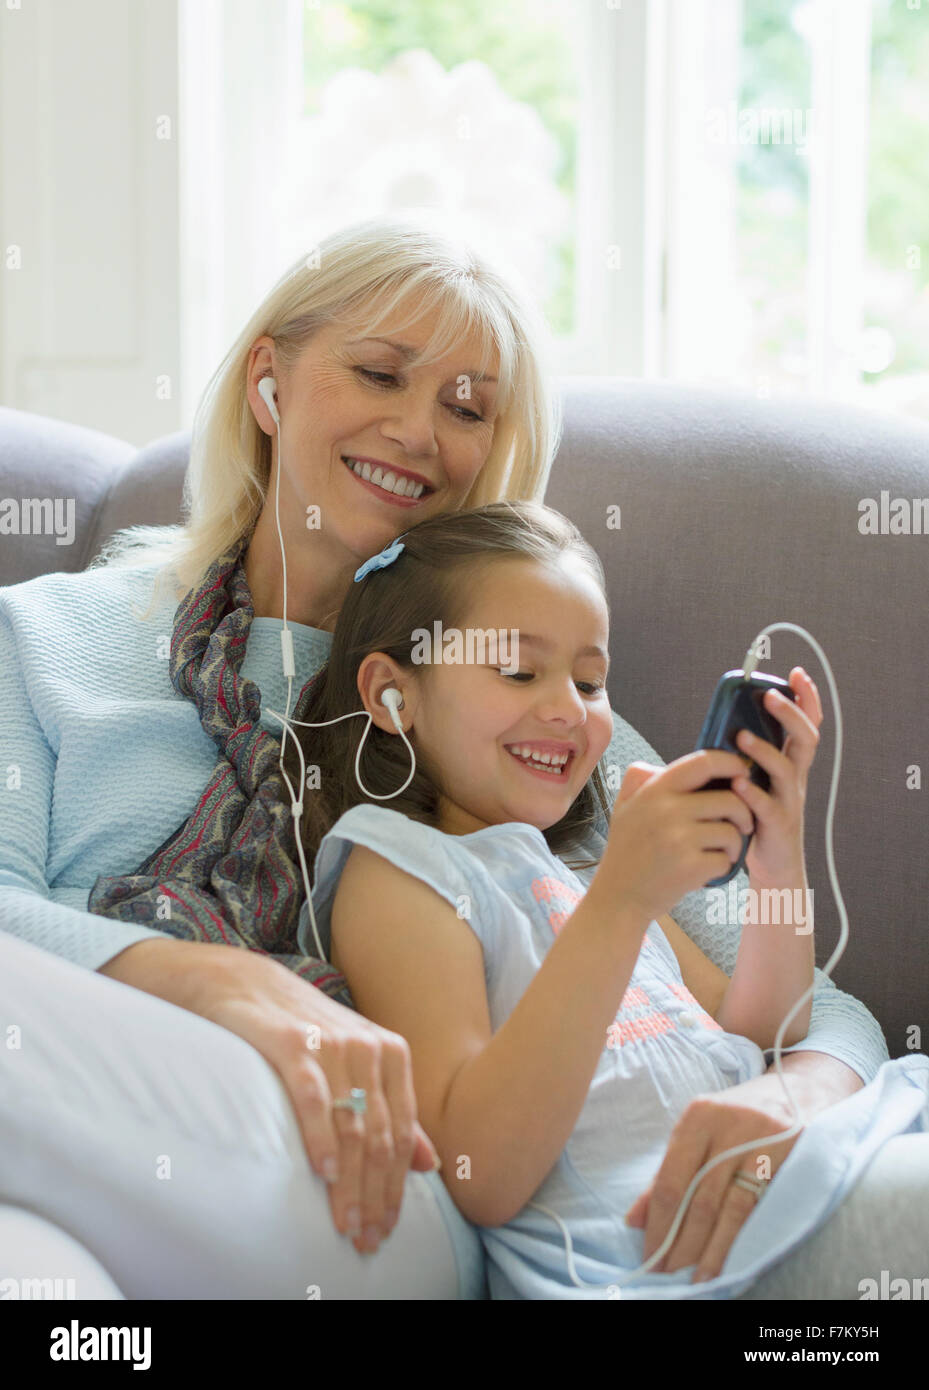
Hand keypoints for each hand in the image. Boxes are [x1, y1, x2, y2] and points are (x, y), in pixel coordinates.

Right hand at [102, 937, 439, 1256]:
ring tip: (345, 1224)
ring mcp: (332, 1044)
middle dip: (374, 1196)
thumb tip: (431, 1163)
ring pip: (352, 1126)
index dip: (396, 1187)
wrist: (243, 982)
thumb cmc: (302, 1031)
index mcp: (391, 1054)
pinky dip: (320, 1138)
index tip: (386, 1229)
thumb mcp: (356, 1063)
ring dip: (350, 1183)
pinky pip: (314, 1098)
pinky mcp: (292, 1044)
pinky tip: (322, 1173)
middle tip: (365, 1239)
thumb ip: (392, 1110)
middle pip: (380, 1137)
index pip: (402, 1134)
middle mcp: (369, 1048)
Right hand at [604, 750, 755, 921]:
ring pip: (731, 831)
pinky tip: (708, 869)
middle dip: (744, 813)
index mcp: (655, 790)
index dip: (732, 763)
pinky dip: (723, 866)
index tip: (743, 772)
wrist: (619, 897)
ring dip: (735, 843)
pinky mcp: (690, 868)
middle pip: (730, 799)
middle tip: (743, 824)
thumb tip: (675, 763)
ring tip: (723, 851)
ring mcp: (678, 840)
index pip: (705, 762)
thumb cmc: (628, 849)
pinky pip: (726, 859)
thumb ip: (644, 778)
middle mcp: (667, 810)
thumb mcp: (625, 805)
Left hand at [623, 1072, 802, 1281]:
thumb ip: (668, 1173)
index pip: (670, 1180)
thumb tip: (634, 1219)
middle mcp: (726, 1124)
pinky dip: (738, 1239)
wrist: (800, 1091)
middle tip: (666, 1274)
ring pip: (727, 1207)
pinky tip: (727, 1262)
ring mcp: (760, 1140)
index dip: (656, 1223)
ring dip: (708, 1249)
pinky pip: (757, 1207)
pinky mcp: (788, 1156)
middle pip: (697, 1197)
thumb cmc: (739, 1118)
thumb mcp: (701, 1133)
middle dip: (679, 1243)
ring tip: (695, 1279)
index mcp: (697, 1116)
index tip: (648, 1255)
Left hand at [732, 667, 822, 884]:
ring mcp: (789, 802)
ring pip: (787, 769)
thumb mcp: (755, 781)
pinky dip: (753, 794)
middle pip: (806, 739)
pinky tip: (738, 784)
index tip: (797, 673)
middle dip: (791, 714)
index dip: (807, 699)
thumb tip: (718, 728)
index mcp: (790, 764)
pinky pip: (769, 807)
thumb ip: (743, 757)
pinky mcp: (778, 827)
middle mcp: (795, 779)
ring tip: (741, 737)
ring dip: (765, 750)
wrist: (772, 868)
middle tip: (770, 696)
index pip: (807, 725)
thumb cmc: (756, 820)